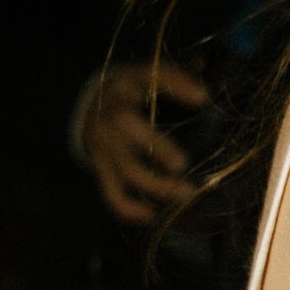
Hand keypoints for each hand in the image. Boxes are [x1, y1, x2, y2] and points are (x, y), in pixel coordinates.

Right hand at [78, 60, 209, 224]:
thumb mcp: (145, 74)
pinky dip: (130, 210)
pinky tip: (154, 215)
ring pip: (125, 172)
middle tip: (185, 166)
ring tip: (186, 195)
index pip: (146, 85)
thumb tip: (203, 97)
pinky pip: (111, 195)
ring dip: (156, 188)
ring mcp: (102, 150)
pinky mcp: (101, 171)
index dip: (174, 89)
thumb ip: (173, 79)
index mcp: (122, 92)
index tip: (202, 99)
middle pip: (127, 135)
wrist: (86, 107)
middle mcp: (108, 122)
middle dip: (159, 149)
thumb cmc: (128, 91)